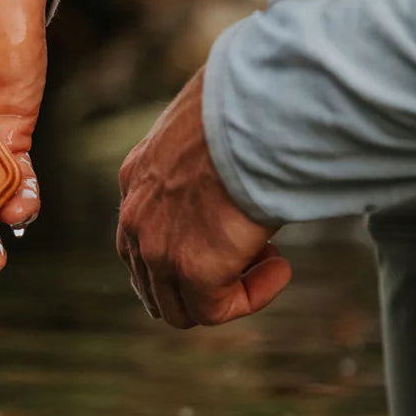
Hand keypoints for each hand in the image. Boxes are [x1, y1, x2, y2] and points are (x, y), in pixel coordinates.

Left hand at [116, 68, 292, 327]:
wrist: (258, 108)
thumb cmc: (251, 104)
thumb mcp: (213, 126)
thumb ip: (210, 156)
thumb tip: (248, 152)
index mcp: (137, 178)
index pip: (139, 240)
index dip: (185, 250)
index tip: (231, 226)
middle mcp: (135, 217)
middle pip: (153, 283)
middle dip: (203, 278)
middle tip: (252, 247)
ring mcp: (157, 247)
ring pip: (180, 306)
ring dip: (226, 290)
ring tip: (269, 255)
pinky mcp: (192, 269)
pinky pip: (215, 311)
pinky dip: (252, 296)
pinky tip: (280, 266)